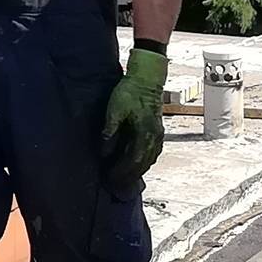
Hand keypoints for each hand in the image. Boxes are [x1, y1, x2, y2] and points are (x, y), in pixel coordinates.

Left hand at [99, 45, 167, 182]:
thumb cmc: (130, 91)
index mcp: (144, 133)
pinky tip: (136, 163)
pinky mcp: (158, 131)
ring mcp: (158, 135)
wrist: (147, 78)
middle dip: (128, 176)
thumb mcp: (115, 109)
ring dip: (137, 171)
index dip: (121, 172)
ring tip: (124, 177)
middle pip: (142, 164)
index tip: (109, 177)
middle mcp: (154, 137)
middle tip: (115, 183)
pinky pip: (153, 153)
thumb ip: (110, 131)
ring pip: (149, 160)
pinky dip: (144, 162)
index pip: (132, 161)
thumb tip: (104, 151)